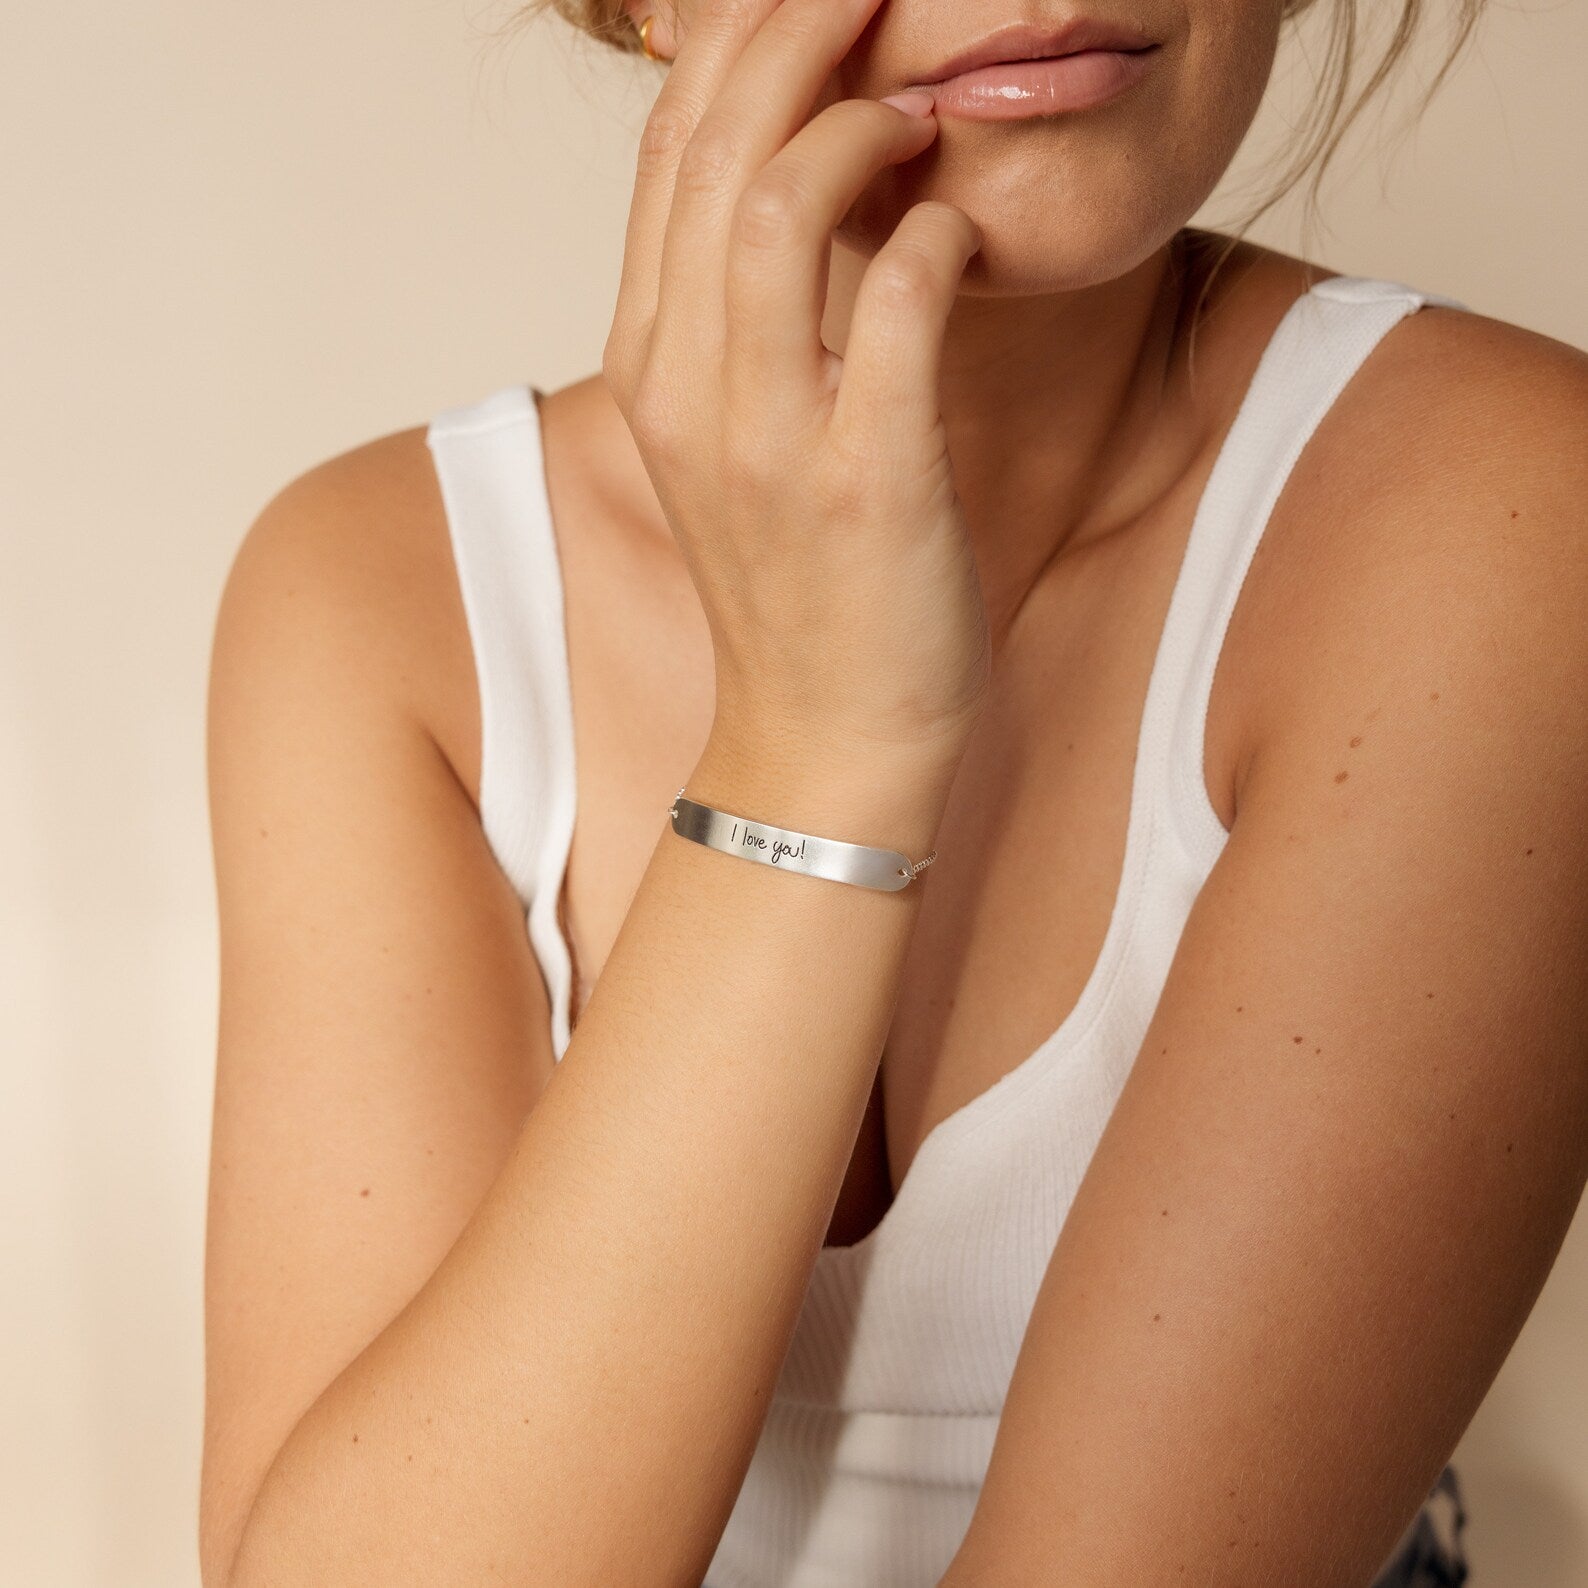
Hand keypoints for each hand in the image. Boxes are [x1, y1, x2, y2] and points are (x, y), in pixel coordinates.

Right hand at [604, 0, 988, 775]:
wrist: (826, 742)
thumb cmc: (802, 588)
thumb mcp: (737, 437)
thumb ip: (745, 314)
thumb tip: (803, 178)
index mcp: (649, 364)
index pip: (666, 153)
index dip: (734, 39)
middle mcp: (686, 388)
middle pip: (713, 145)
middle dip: (797, 25)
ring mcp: (768, 437)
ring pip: (779, 200)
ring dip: (863, 118)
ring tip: (921, 103)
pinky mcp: (866, 480)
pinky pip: (900, 301)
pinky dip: (938, 234)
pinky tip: (961, 231)